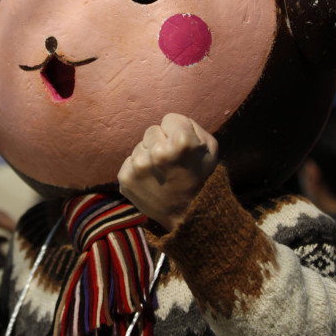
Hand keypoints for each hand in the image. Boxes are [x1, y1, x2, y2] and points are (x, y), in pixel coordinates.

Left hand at [118, 113, 217, 231]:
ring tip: (162, 174)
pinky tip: (150, 182)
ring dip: (148, 157)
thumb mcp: (210, 147)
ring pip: (139, 147)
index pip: (169, 119)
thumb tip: (168, 122)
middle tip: (172, 163)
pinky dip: (137, 170)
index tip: (182, 149)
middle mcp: (158, 151)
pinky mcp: (125, 178)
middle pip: (152, 131)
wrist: (188, 217)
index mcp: (182, 141)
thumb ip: (190, 126)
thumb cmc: (201, 178)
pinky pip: (129, 162)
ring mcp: (139, 166)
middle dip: (161, 142)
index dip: (177, 132)